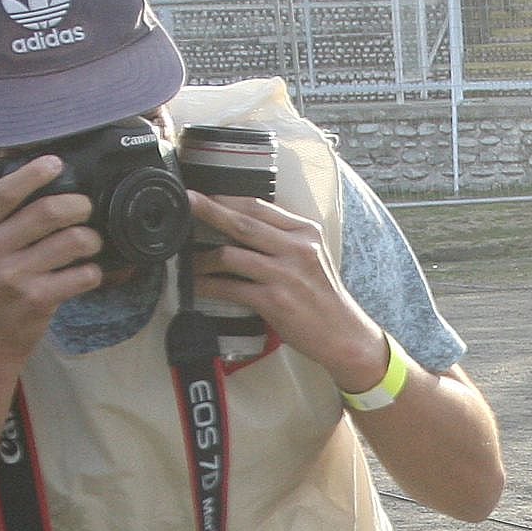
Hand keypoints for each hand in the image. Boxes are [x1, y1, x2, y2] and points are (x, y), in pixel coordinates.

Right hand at [0, 153, 104, 377]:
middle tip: (86, 208)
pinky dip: (94, 271)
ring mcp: (13, 276)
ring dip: (92, 238)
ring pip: (73, 240)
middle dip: (79, 205)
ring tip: (90, 242)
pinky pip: (83, 274)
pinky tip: (86, 272)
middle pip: (49, 211)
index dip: (36, 172)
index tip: (57, 163)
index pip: (6, 190)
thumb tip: (38, 179)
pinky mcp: (37, 299)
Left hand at [186, 191, 385, 391]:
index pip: (260, 206)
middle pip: (243, 222)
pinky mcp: (274, 300)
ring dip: (202, 258)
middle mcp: (297, 248)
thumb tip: (243, 228)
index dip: (228, 199)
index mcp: (305, 232)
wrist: (344, 335)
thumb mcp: (312, 258)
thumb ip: (284, 240)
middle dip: (210, 210)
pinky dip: (209, 286)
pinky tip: (197, 286)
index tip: (206, 195)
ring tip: (187, 261)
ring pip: (231, 255)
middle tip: (187, 201)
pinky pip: (231, 287)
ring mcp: (285, 274)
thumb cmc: (323, 298)